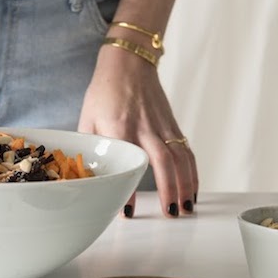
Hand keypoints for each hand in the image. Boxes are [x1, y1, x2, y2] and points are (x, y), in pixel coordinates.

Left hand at [78, 45, 198, 217]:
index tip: (127, 210)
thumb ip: (88, 147)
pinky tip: (192, 190)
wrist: (128, 63)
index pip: (127, 161)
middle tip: (169, 214)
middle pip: (163, 162)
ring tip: (185, 209)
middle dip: (168, 190)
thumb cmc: (104, 91)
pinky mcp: (172, 125)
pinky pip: (186, 152)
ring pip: (180, 159)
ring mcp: (162, 126)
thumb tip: (85, 176)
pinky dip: (192, 173)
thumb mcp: (86, 118)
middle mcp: (144, 127)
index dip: (128, 188)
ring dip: (185, 185)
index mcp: (119, 127)